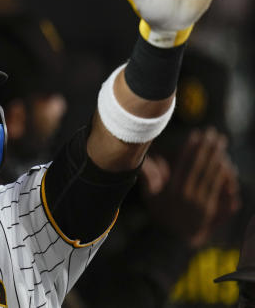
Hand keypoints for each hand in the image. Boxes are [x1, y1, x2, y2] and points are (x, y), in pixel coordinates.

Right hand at [141, 127, 239, 247]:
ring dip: (218, 157)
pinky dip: (224, 175)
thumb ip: (149, 178)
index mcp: (172, 189)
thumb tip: (150, 159)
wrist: (173, 240)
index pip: (185, 163)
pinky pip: (220, 189)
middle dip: (208, 148)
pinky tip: (226, 165)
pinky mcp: (210, 209)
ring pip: (212, 175)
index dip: (192, 147)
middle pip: (201, 166)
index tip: (197, 134)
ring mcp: (200, 202)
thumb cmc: (160, 214)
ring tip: (221, 144)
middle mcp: (187, 195)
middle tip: (214, 134)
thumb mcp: (150, 196)